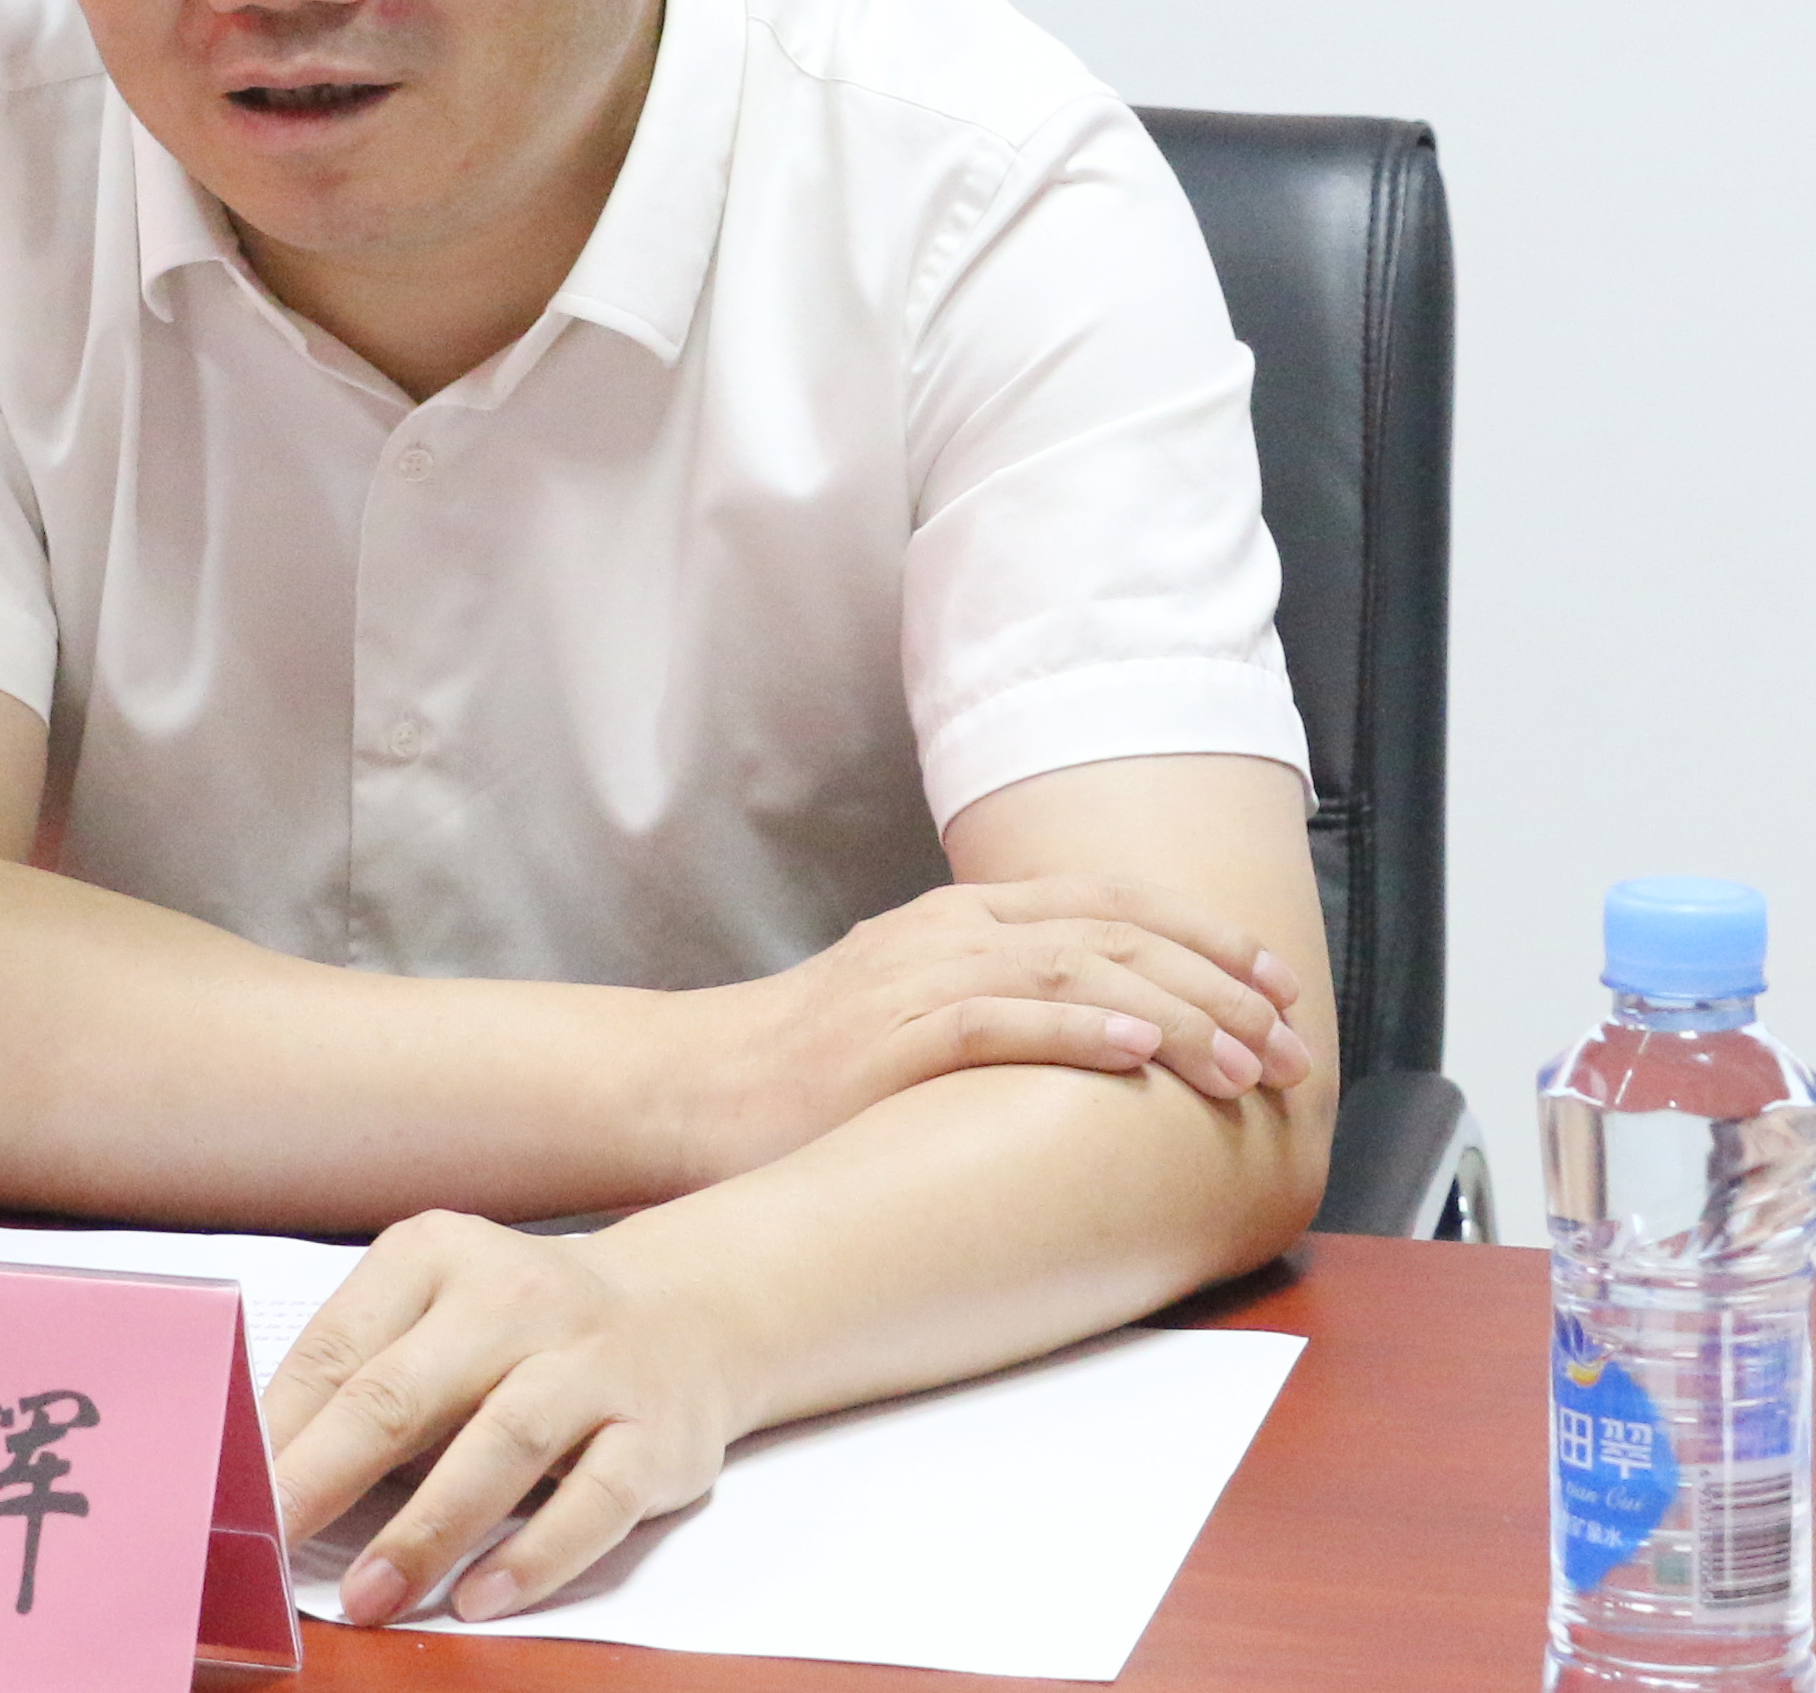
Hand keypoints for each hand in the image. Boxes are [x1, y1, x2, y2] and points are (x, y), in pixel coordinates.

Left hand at [265, 1210, 739, 1625]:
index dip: (279, 1428)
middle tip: (274, 1546)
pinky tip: (482, 1597)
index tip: (230, 1495)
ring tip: (370, 1595)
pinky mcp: (653, 1431)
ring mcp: (591, 1361)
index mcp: (438, 1254)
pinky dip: (534, 1554)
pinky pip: (593, 1499)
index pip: (339, 1347)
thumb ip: (364, 1374)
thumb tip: (267, 1474)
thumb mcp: (437, 1314)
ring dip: (425, 1528)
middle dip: (329, 1477)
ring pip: (500, 1444)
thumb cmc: (520, 1331)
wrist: (681, 1313)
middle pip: (404, 1392)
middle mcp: (515, 1296)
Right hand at [673, 873, 1311, 1182]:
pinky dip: (1083, 1032)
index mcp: (964, 920)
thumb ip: (998, 1002)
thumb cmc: (808, 1068)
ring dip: (1178, 1014)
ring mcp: (925, 978)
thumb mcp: (913, 1007)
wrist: (700, 1087)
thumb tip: (1104, 1039)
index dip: (1204, 936)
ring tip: (1244, 1057)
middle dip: (1219, 982)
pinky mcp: (897, 1036)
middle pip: (1116, 933)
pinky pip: (1006, 1022)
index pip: (1111, 904)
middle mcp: (955, 932)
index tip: (1279, 982)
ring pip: (1080, 972)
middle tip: (1292, 1038)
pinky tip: (1143, 1054)